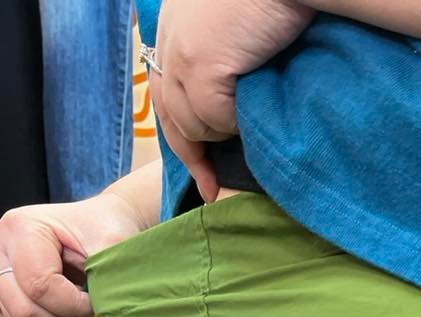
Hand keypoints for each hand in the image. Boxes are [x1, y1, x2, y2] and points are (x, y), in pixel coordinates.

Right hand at [0, 191, 145, 316]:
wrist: (99, 226)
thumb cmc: (105, 228)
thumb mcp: (113, 242)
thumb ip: (108, 275)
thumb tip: (104, 312)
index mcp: (22, 228)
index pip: (40, 285)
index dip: (74, 305)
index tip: (95, 301)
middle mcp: (3, 251)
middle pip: (25, 310)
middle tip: (89, 311)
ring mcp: (3, 276)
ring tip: (82, 315)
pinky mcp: (10, 297)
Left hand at [152, 0, 313, 201]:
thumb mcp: (240, 23)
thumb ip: (226, 49)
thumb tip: (233, 90)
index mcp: (174, 24)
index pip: (166, 90)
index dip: (182, 133)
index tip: (200, 169)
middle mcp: (168, 38)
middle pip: (173, 116)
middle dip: (192, 156)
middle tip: (212, 188)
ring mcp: (180, 56)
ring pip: (195, 124)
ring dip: (223, 133)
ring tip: (250, 131)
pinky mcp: (200, 70)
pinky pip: (217, 122)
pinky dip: (235, 126)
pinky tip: (254, 115)